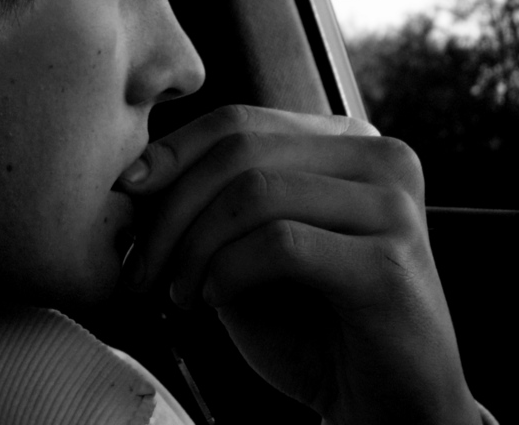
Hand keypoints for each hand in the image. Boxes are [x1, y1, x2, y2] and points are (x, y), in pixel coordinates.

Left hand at [119, 105, 480, 424]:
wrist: (380, 404)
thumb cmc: (309, 326)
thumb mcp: (248, 248)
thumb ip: (213, 203)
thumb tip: (140, 175)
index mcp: (344, 144)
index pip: (240, 121)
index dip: (174, 150)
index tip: (127, 189)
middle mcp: (378, 158)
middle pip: (240, 149)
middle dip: (172, 210)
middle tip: (142, 266)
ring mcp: (391, 205)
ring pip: (254, 193)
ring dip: (194, 248)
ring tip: (180, 293)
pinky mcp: (390, 261)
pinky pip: (279, 245)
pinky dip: (227, 273)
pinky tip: (215, 301)